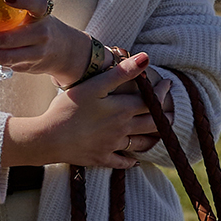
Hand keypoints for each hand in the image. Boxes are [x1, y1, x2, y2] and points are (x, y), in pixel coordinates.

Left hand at [0, 0, 92, 80]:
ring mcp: (35, 54)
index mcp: (44, 15)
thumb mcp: (37, 13)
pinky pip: (2, 62)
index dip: (23, 1)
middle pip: (8, 38)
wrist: (65, 53)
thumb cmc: (43, 26)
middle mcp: (41, 34)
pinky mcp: (27, 66)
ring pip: (3, 56)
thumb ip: (17, 9)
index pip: (37, 5)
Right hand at [2, 51, 161, 170]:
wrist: (48, 138)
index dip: (163, 92)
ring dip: (153, 138)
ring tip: (158, 133)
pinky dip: (131, 162)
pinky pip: (122, 163)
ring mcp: (112, 146)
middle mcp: (123, 129)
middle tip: (172, 112)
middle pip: (153, 124)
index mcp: (123, 110)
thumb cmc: (68, 108)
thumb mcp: (94, 85)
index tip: (169, 84)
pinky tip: (135, 161)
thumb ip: (122, 72)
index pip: (152, 101)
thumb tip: (146, 58)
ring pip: (142, 144)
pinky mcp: (100, 158)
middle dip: (166, 117)